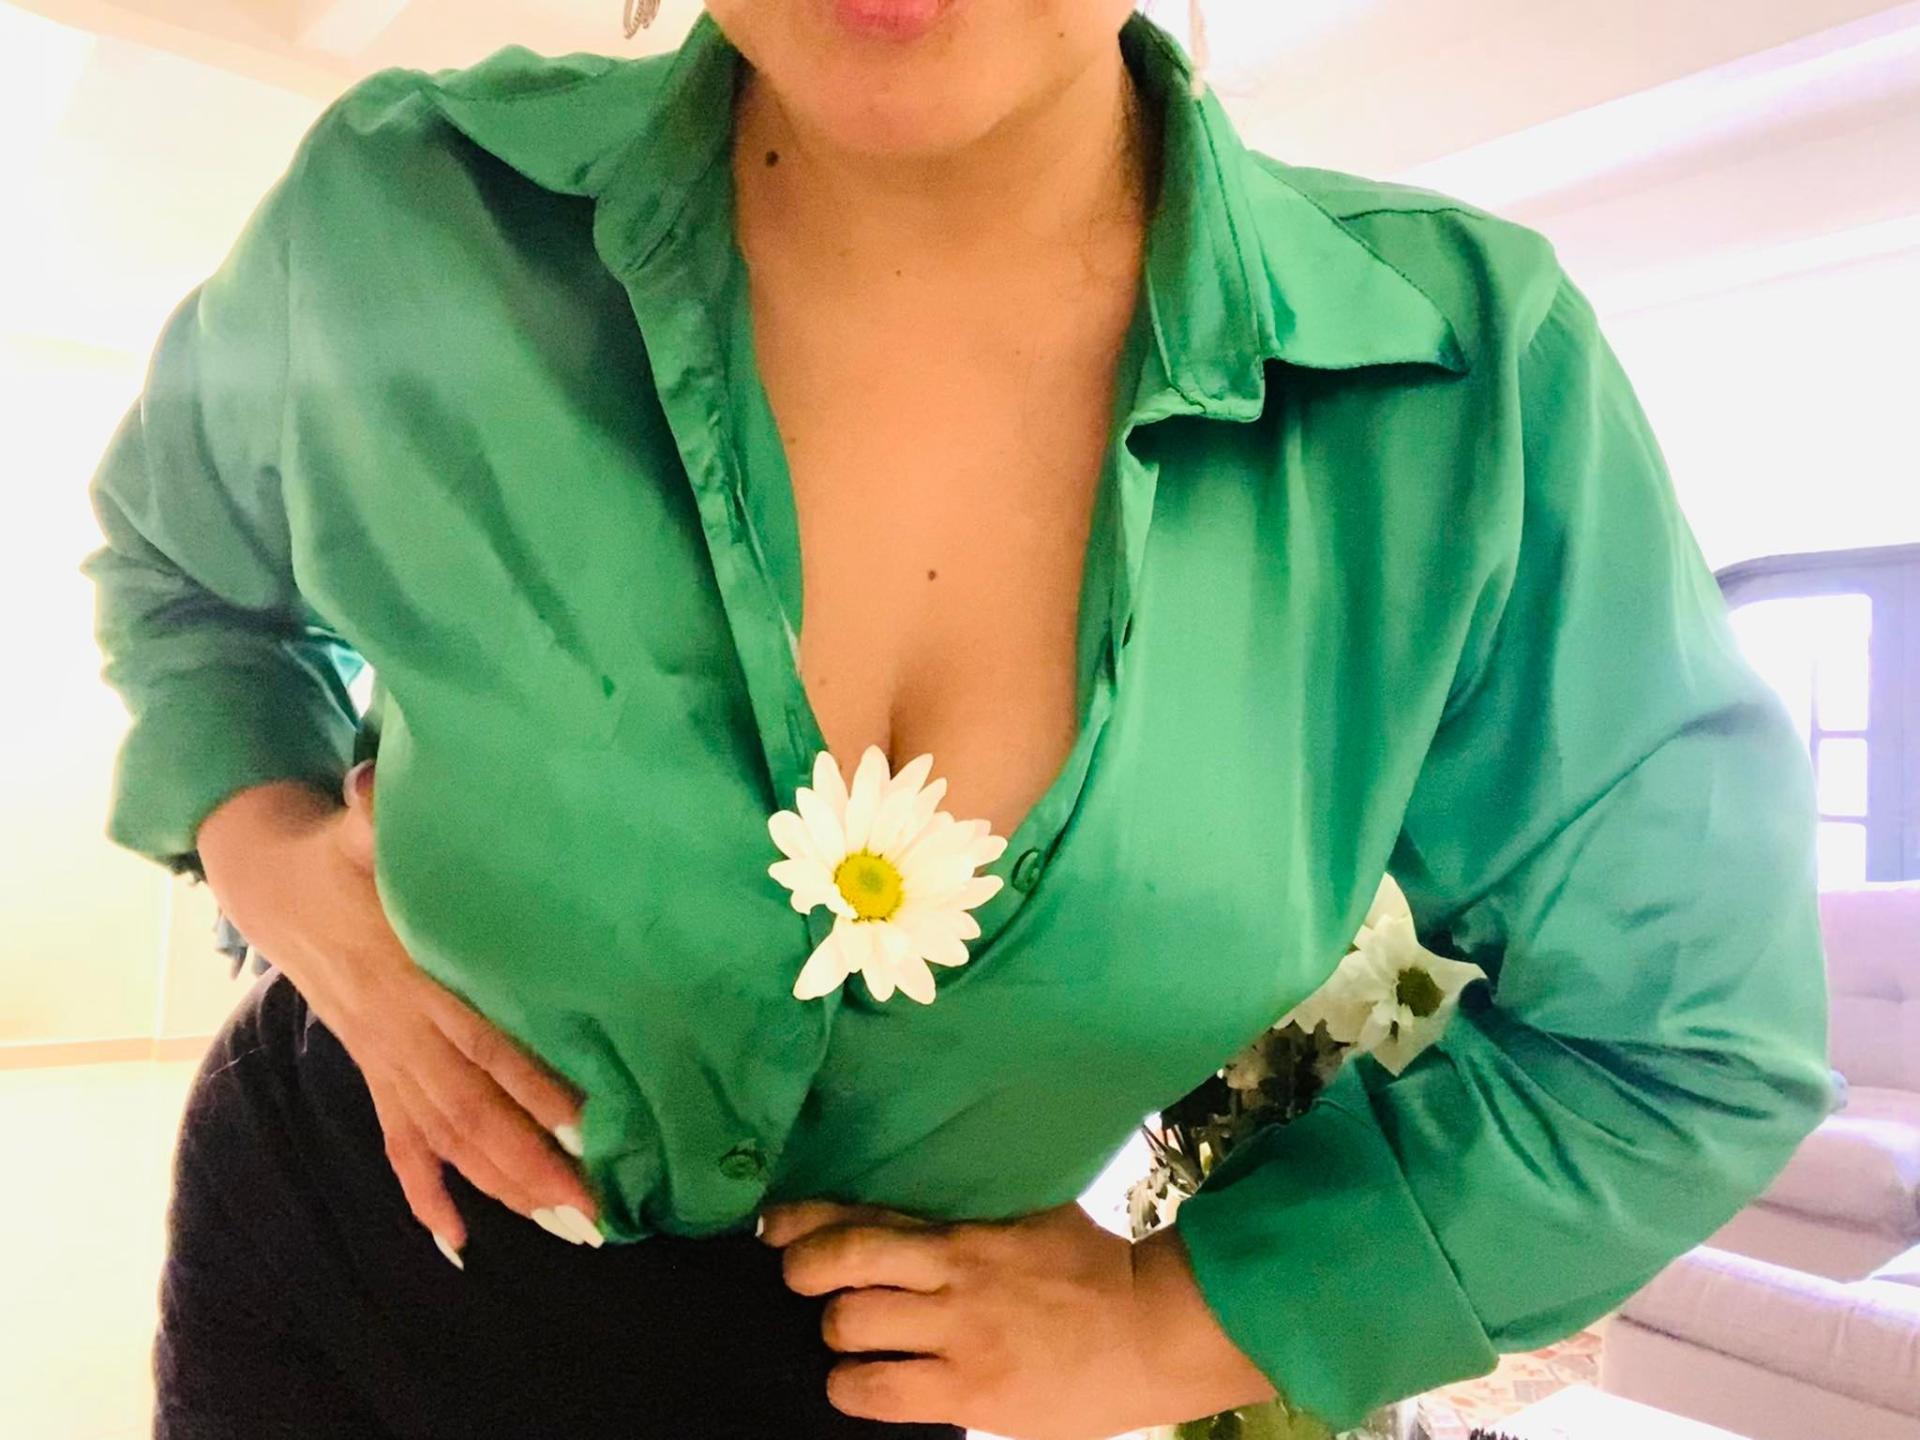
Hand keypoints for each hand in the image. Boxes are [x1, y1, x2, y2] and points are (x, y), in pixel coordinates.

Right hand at [198, 765, 601, 1264]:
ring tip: (562, 1224)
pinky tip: (453, 1239)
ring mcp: (382, 1058)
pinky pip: (395, 1141)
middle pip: (470, 1110)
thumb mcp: (355, 826)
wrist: (272, 884)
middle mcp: (398, 1031)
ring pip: (443, 1137)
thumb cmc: (339, 851)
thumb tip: (372, 785)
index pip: (480, 1041)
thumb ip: (377, 814)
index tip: (587, 1121)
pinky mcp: (372, 1070)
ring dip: (500, 1183)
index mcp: (408, 974)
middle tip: (596, 1205)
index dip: (530, 1083)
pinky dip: (422, 1191)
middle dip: (532, 1160)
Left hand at [758, 1199, 1276, 1438]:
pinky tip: (860, 1384)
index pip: (863, 1214)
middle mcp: (951, 1274)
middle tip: (805, 1289)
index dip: (803, 1222)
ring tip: (848, 1343)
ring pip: (848, 1328)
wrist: (1151, 1330)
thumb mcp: (1026, 1217)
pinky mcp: (969, 1393)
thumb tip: (902, 1211)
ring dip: (835, 1338)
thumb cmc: (1091, 1269)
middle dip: (806, 1277)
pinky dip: (854, 1388)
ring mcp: (958, 1335)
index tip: (774, 1228)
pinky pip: (878, 1392)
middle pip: (840, 1265)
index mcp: (963, 1227)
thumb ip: (965, 1214)